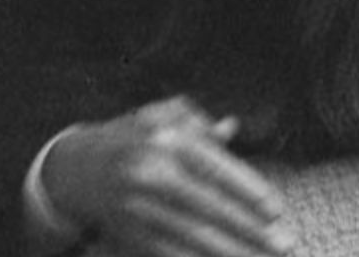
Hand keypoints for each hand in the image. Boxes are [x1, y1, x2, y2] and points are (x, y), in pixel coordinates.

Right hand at [43, 97, 294, 256]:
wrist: (73, 169)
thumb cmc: (132, 137)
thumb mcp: (161, 116)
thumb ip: (199, 123)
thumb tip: (231, 128)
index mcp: (167, 140)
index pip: (215, 169)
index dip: (248, 191)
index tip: (276, 210)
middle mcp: (152, 175)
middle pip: (209, 209)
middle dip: (250, 231)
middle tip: (284, 244)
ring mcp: (138, 209)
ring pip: (193, 237)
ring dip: (232, 253)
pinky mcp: (130, 235)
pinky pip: (171, 253)